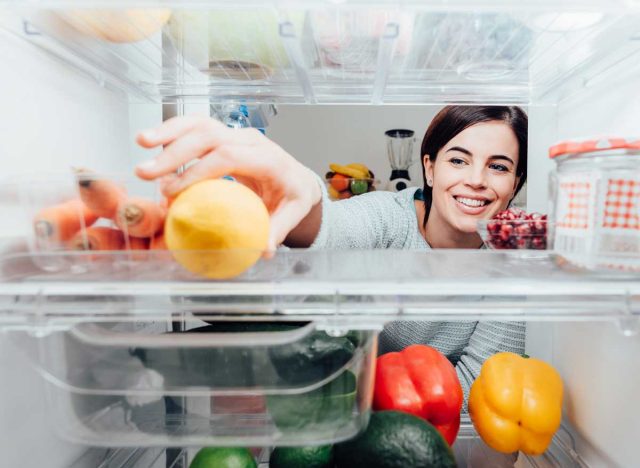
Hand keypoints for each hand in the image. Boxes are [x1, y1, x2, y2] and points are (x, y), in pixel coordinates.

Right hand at [135, 116, 321, 251]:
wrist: (296, 178)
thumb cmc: (292, 196)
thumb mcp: (293, 213)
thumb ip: (278, 229)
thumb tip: (264, 250)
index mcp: (269, 158)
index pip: (229, 156)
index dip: (198, 171)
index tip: (173, 190)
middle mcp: (251, 140)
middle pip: (209, 136)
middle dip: (175, 152)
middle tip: (147, 172)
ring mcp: (236, 134)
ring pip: (200, 124)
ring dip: (168, 132)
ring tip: (141, 142)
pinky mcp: (224, 135)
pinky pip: (196, 127)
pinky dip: (173, 131)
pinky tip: (151, 140)